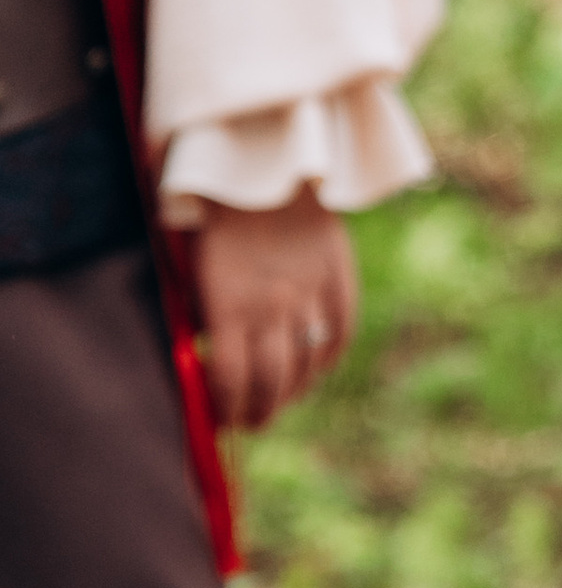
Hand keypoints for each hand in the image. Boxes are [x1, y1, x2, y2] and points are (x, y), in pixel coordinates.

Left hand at [192, 188, 356, 430]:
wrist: (265, 166)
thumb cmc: (215, 220)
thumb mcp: (196, 271)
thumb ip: (207, 319)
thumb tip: (213, 363)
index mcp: (229, 305)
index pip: (230, 381)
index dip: (227, 410)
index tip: (223, 420)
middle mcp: (272, 306)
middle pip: (272, 382)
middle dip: (261, 411)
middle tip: (253, 421)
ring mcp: (310, 293)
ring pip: (308, 364)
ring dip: (295, 390)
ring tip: (283, 398)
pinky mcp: (339, 277)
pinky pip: (340, 333)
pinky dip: (328, 358)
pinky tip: (316, 367)